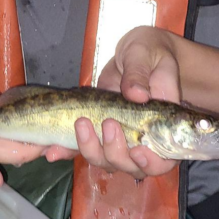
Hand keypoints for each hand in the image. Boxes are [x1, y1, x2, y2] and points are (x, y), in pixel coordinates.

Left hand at [73, 26, 181, 178]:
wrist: (133, 54)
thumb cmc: (149, 53)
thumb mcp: (147, 56)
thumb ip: (141, 74)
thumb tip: (137, 95)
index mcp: (165, 127)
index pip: (164, 159)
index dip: (151, 162)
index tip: (137, 149)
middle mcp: (143, 139)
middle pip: (131, 165)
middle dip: (115, 152)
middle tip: (107, 123)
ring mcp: (119, 138)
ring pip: (105, 160)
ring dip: (90, 149)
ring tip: (81, 122)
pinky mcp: (97, 132)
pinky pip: (82, 148)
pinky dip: (67, 151)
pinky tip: (53, 150)